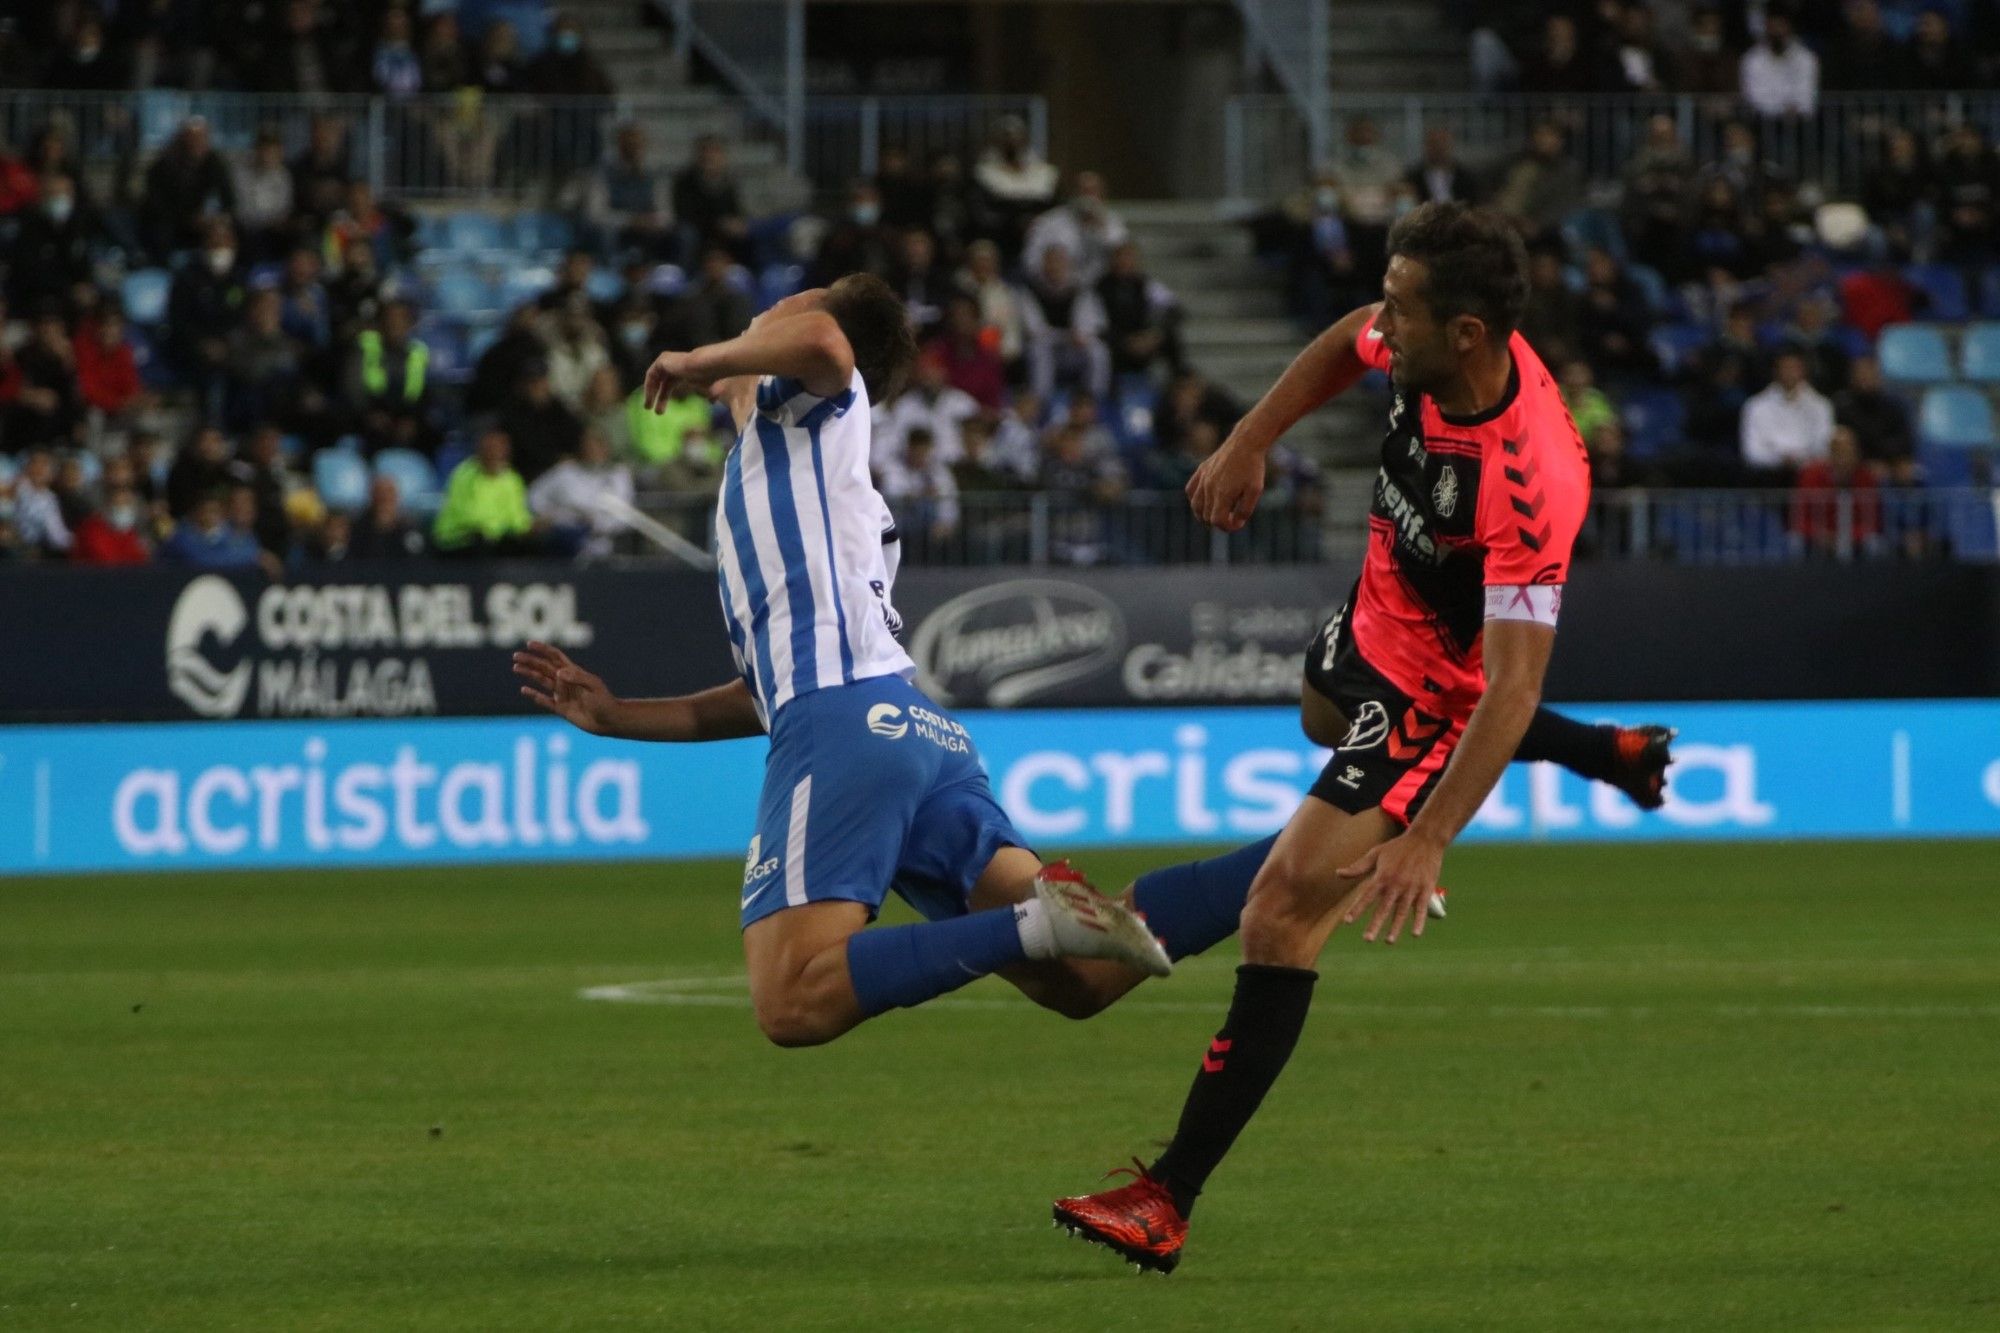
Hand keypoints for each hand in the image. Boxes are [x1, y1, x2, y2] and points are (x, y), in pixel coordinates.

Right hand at [512, 640, 621, 734]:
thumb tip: (558, 672)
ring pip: (541, 682)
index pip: (555, 657)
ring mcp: (562, 695)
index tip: (530, 644)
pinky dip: (534, 695)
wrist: (609, 721)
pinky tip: (524, 690)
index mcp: (574, 672)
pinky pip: (545, 701)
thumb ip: (577, 678)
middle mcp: (566, 682)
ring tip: (515, 668)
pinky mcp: (561, 709)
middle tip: (516, 656)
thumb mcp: (593, 686)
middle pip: (544, 668)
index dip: (543, 649)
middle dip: (531, 661)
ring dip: (529, 674)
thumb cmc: (604, 701)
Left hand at [643, 350, 710, 410]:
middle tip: (652, 411)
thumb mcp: (708, 388)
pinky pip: (651, 375)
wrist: (705, 365)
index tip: (658, 412)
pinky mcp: (662, 360)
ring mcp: (666, 361)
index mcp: (682, 371)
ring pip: (653, 379)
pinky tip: (650, 397)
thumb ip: (710, 394)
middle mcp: (673, 365)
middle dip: (656, 397)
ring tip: (648, 407)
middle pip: (660, 383)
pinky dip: (649, 386)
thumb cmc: (710, 377)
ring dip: (649, 393)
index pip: (668, 385)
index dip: (663, 398)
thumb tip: (713, 402)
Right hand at [1186, 433, 1267, 531]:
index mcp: (1223, 494)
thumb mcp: (1255, 491)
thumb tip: (1236, 522)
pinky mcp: (1201, 470)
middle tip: (1232, 517)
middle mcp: (1209, 488)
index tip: (1238, 523)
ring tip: (1216, 514)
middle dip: (1219, 521)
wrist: (1246, 442)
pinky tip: (1205, 500)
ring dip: (1204, 514)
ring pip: (1195, 506)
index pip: (1217, 521)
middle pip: (1207, 516)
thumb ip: (1245, 509)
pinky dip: (1195, 499)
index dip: (1228, 527)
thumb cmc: (1253, 467)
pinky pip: (1190, 490)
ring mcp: (1203, 479)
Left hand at [1335, 830, 1444, 944]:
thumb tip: (1337, 873)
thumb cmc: (1397, 847)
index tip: (1347, 921)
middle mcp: (1396, 883)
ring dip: (1396, 927)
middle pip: (1384, 907)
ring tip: (1389, 941)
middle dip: (1375, 924)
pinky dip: (1419, 921)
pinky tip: (1415, 934)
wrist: (1425, 839)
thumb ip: (1358, 867)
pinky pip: (1422, 908)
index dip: (1357, 909)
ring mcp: (1412, 887)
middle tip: (1367, 939)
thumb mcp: (1376, 853)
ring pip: (1402, 911)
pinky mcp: (1426, 889)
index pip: (1367, 896)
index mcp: (1382, 875)